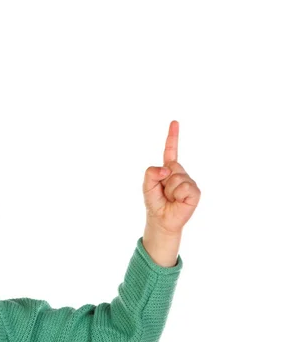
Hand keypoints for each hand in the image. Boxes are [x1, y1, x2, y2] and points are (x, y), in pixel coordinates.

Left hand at [142, 120, 200, 234]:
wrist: (161, 219)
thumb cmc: (155, 202)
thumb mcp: (146, 186)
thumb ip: (151, 173)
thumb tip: (167, 169)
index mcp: (168, 169)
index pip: (171, 150)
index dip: (172, 136)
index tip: (174, 122)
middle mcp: (180, 173)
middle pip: (171, 167)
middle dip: (163, 180)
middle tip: (164, 192)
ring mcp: (188, 181)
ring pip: (177, 178)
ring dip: (170, 190)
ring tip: (170, 198)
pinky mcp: (195, 191)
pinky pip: (185, 187)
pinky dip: (178, 195)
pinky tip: (178, 201)